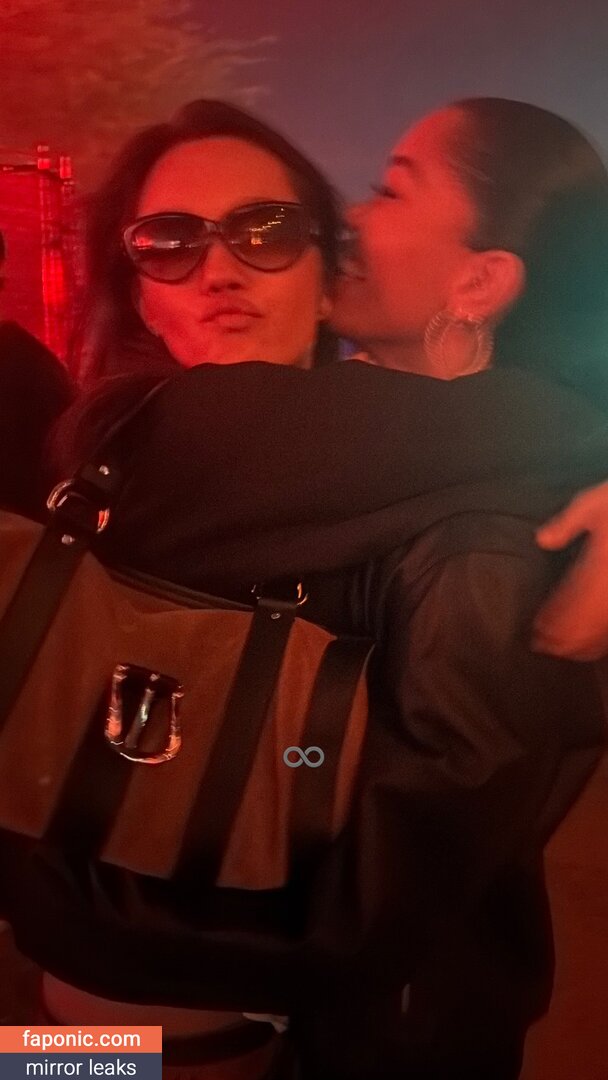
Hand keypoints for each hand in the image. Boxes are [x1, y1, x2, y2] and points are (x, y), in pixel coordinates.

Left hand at [533, 483, 607, 659]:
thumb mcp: (594, 502)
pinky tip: (593, 644)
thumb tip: (542, 540)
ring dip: (581, 641)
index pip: (573, 597)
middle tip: (542, 645)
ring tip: (560, 650)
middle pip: (587, 619)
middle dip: (563, 636)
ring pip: (603, 625)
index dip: (554, 616)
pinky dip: (602, 636)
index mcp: (600, 564)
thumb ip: (567, 523)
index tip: (536, 627)